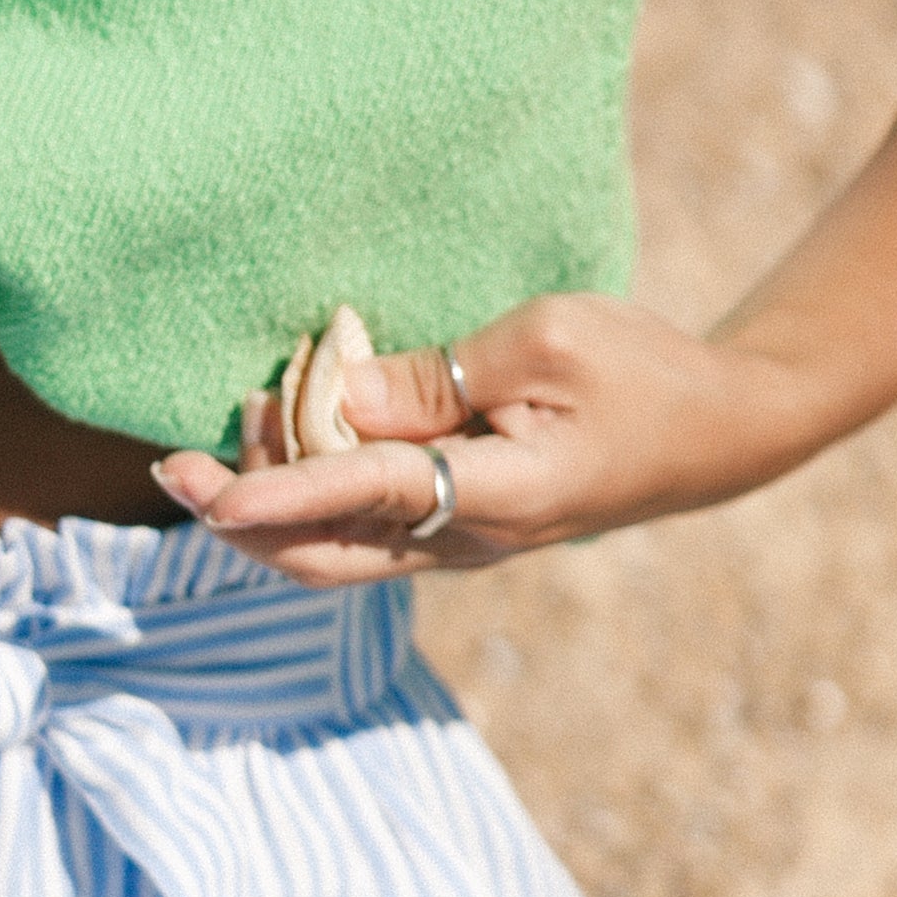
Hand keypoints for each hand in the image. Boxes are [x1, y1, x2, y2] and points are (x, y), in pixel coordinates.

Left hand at [151, 295, 824, 591]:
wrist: (720, 432)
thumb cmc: (643, 370)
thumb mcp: (546, 340)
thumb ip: (436, 373)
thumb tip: (338, 396)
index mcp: (499, 495)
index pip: (364, 494)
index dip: (277, 490)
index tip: (204, 489)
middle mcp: (467, 540)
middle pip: (322, 556)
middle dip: (239, 517)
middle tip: (176, 461)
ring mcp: (461, 545)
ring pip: (334, 550)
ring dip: (269, 504)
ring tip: (238, 424)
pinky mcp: (458, 530)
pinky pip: (362, 530)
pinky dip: (308, 497)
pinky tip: (288, 441)